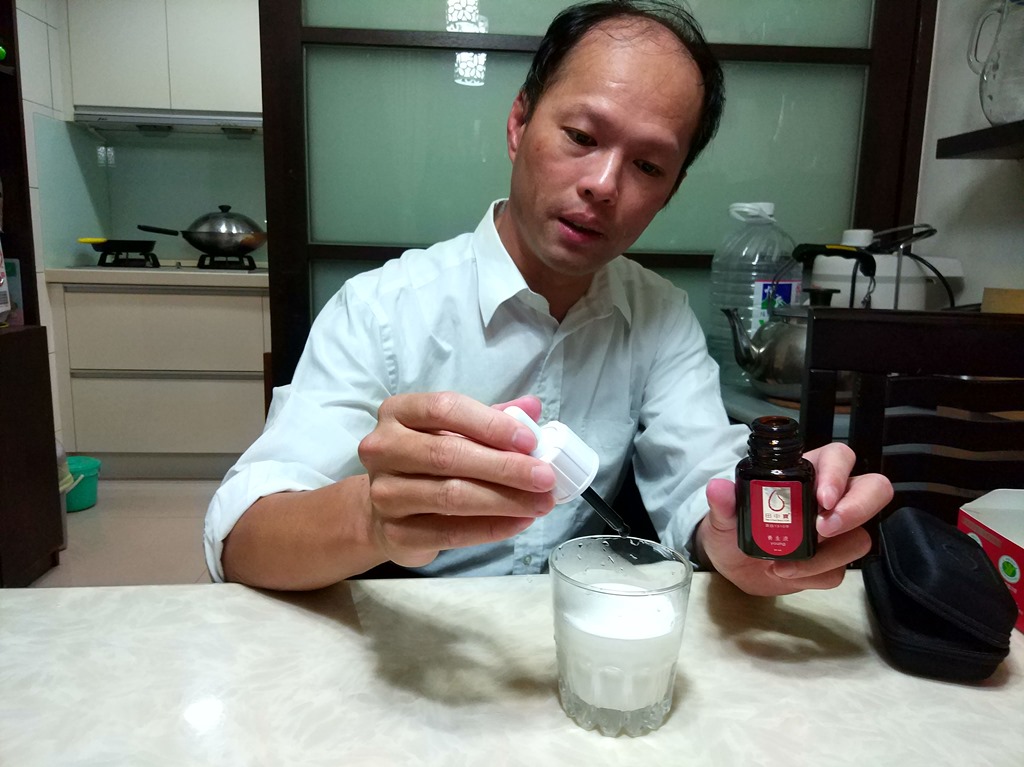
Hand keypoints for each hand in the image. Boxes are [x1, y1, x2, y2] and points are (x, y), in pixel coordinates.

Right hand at [357, 391, 556, 567]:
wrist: (384, 512)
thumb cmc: (426, 462)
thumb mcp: (453, 431)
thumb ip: (490, 418)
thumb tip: (533, 406)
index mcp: (398, 413)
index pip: (444, 409)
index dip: (490, 424)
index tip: (530, 440)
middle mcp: (383, 449)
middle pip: (448, 455)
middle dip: (505, 467)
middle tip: (545, 477)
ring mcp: (384, 493)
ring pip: (451, 496)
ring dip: (504, 500)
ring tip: (541, 503)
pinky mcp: (396, 533)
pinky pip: (451, 532)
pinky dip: (491, 528)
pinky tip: (519, 522)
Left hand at [696, 442, 892, 595]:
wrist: (733, 565)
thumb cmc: (734, 528)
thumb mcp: (723, 516)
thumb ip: (723, 503)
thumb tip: (718, 488)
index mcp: (806, 473)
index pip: (839, 457)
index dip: (838, 473)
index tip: (822, 498)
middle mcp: (831, 498)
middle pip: (874, 490)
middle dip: (856, 509)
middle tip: (823, 529)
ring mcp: (838, 532)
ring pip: (861, 537)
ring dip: (828, 555)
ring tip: (786, 564)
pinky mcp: (834, 562)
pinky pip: (840, 571)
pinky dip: (814, 575)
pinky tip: (788, 574)